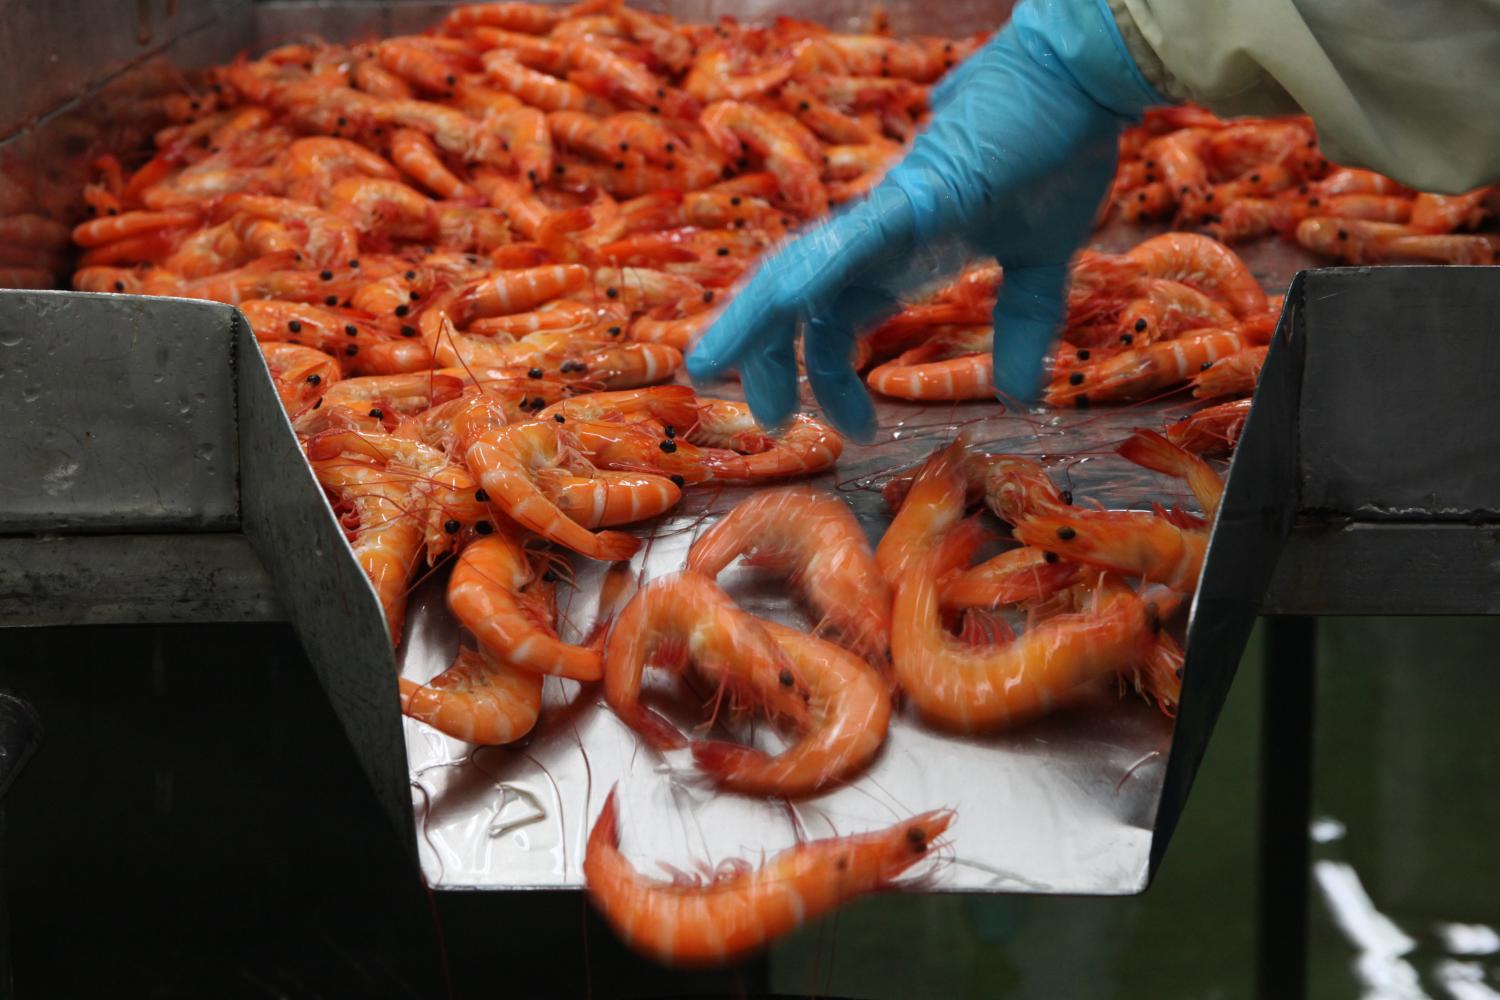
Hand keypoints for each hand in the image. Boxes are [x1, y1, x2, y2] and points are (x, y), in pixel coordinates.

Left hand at [687, 0, 1162, 438]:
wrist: (1074, 80)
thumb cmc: (1052, 152)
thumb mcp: (1041, 264)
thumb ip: (1023, 328)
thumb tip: (1021, 400)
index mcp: (899, 259)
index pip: (837, 323)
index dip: (827, 379)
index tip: (853, 432)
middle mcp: (877, 239)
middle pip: (797, 304)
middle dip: (766, 359)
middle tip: (766, 423)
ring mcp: (888, 214)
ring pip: (798, 268)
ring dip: (751, 319)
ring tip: (711, 365)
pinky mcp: (916, 192)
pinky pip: (854, 238)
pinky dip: (817, 269)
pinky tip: (784, 301)